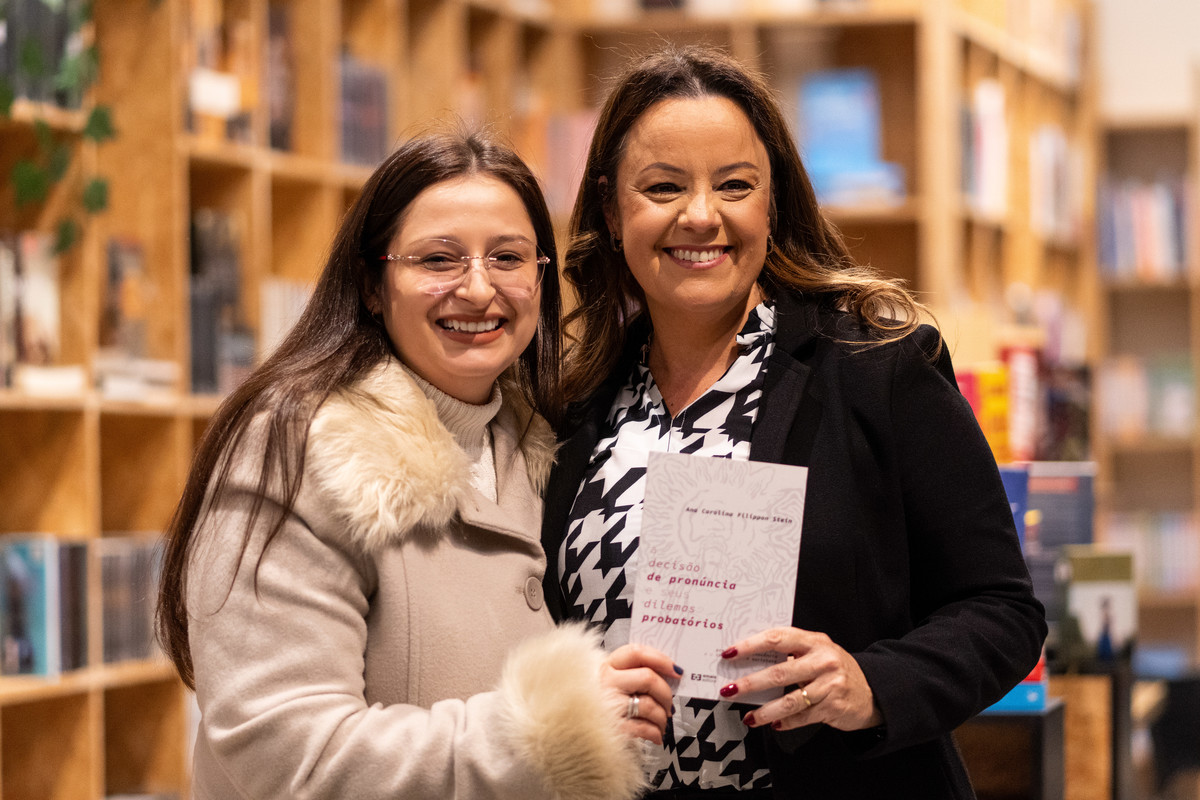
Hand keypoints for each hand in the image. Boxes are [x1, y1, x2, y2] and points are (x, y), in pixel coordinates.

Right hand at [600, 643, 680, 744]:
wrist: (577, 731)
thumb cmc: (602, 702)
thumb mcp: (612, 681)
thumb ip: (634, 673)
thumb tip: (669, 675)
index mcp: (607, 666)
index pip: (636, 652)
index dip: (660, 659)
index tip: (675, 670)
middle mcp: (606, 682)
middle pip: (648, 679)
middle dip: (666, 694)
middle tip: (669, 705)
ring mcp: (608, 704)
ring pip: (649, 705)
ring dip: (662, 717)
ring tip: (662, 723)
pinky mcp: (613, 726)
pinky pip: (644, 727)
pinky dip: (655, 733)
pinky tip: (655, 735)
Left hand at [719, 627, 882, 732]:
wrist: (871, 692)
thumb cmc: (835, 669)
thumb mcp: (817, 652)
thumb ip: (791, 653)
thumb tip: (751, 661)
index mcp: (815, 641)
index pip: (777, 638)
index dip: (751, 645)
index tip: (730, 653)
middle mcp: (823, 661)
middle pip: (779, 672)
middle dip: (750, 683)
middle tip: (730, 689)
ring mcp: (830, 684)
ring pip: (790, 700)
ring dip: (765, 710)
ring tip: (750, 717)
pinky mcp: (833, 707)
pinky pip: (802, 717)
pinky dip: (785, 722)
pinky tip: (773, 724)